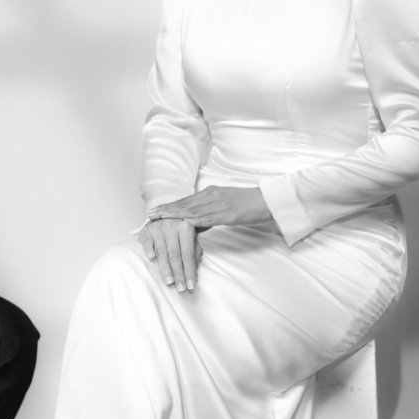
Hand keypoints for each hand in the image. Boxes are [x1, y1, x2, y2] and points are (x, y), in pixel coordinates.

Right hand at [139, 216, 199, 292]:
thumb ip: (195, 252)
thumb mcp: (191, 239)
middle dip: (178, 274)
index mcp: (186, 228)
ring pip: (162, 252)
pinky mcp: (146, 231)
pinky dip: (149, 250)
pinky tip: (151, 259)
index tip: (191, 286)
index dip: (190, 271)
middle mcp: (172, 227)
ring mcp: (158, 228)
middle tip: (181, 289)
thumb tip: (195, 269)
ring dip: (165, 269)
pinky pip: (147, 242)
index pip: (188, 254)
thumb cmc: (178, 232)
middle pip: (175, 255)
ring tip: (169, 282)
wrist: (163, 217)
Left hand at [152, 186, 273, 231]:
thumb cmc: (248, 206)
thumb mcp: (226, 207)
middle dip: (166, 209)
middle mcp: (212, 196)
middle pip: (184, 203)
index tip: (156, 210)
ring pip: (191, 209)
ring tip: (159, 218)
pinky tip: (182, 224)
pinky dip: (193, 221)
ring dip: (173, 214)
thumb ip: (209, 214)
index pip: (186, 200)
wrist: (268, 201)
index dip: (170, 206)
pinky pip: (207, 217)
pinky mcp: (227, 213)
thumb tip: (193, 226)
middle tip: (150, 214)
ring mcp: (218, 203)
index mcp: (211, 193)